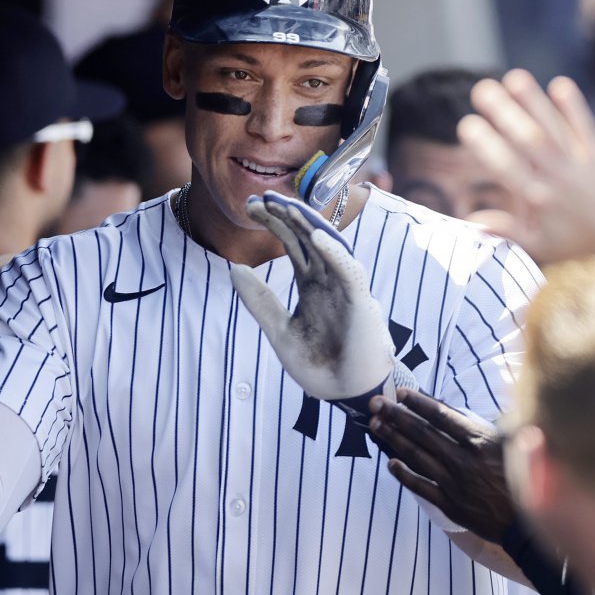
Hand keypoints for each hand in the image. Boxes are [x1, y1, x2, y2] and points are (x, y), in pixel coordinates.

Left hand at [230, 190, 397, 400]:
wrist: (344, 395)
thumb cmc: (319, 366)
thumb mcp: (279, 330)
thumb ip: (259, 300)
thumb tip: (233, 268)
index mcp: (312, 284)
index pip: (293, 243)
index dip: (274, 223)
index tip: (251, 207)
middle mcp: (330, 280)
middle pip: (309, 237)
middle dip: (286, 216)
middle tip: (260, 199)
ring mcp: (346, 288)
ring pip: (329, 245)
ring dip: (309, 225)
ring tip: (286, 207)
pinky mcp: (361, 301)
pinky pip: (348, 270)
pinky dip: (334, 252)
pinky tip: (315, 236)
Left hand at [368, 389, 514, 541]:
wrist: (528, 525)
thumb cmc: (527, 480)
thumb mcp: (518, 444)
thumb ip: (496, 425)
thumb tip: (482, 405)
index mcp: (479, 441)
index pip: (442, 416)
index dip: (419, 403)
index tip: (400, 392)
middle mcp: (462, 460)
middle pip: (422, 433)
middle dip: (396, 416)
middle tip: (375, 403)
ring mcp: (453, 483)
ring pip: (417, 456)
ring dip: (394, 439)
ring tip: (376, 425)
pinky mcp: (449, 504)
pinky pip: (420, 486)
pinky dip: (404, 474)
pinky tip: (390, 463)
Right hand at [459, 70, 594, 264]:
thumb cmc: (581, 250)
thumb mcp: (541, 248)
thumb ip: (508, 231)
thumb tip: (472, 221)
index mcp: (541, 201)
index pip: (507, 167)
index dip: (486, 145)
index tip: (466, 125)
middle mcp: (560, 179)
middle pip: (528, 140)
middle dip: (504, 112)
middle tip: (481, 88)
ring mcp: (582, 166)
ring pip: (554, 128)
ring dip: (533, 101)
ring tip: (513, 76)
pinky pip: (586, 128)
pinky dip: (573, 107)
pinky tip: (559, 83)